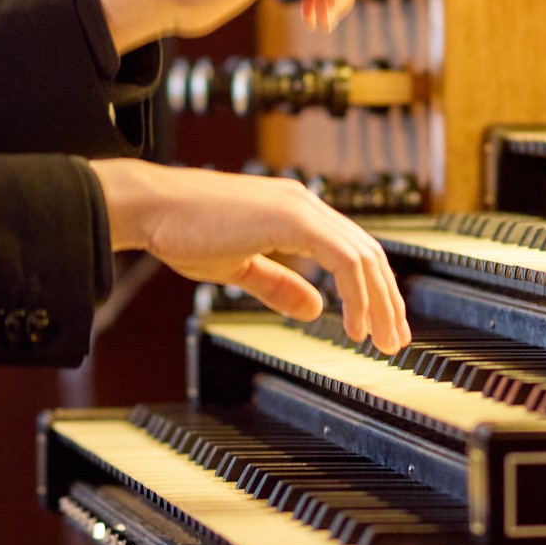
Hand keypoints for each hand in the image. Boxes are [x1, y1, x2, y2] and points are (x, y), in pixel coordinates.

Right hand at [89, 158, 408, 352]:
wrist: (151, 209)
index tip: (377, 325)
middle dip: (387, 300)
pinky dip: (357, 294)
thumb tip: (315, 308)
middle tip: (394, 341)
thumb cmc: (183, 232)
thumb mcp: (239, 266)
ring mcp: (301, 207)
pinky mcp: (293, 217)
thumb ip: (279, 285)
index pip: (351, 249)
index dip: (371, 288)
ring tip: (382, 340)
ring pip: (364, 257)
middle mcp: (305, 203)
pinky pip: (343, 259)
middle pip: (368, 252)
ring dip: (379, 302)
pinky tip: (355, 325)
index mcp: (294, 212)